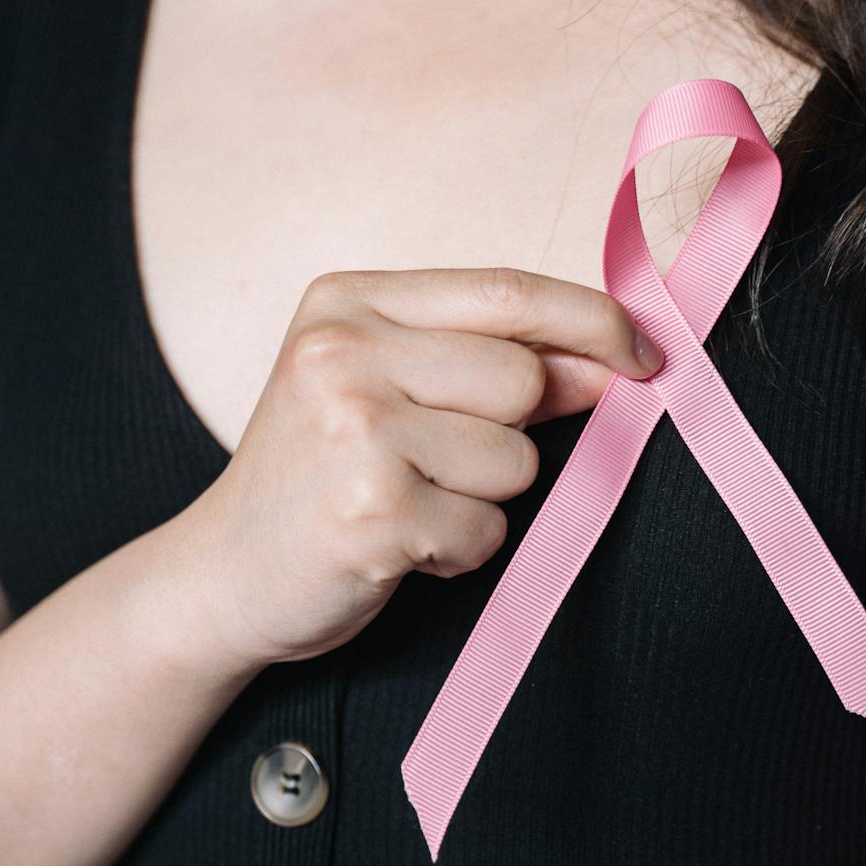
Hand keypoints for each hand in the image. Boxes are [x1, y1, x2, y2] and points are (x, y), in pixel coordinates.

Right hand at [174, 266, 663, 671]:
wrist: (220, 575)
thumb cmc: (314, 476)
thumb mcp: (377, 384)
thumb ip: (484, 358)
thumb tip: (614, 357)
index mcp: (345, 302)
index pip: (507, 291)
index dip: (593, 322)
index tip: (644, 355)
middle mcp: (341, 353)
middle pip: (522, 379)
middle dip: (510, 433)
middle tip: (435, 462)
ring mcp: (353, 432)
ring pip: (515, 460)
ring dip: (481, 500)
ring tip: (405, 503)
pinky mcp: (372, 513)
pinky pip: (487, 531)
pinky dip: (458, 552)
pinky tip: (396, 546)